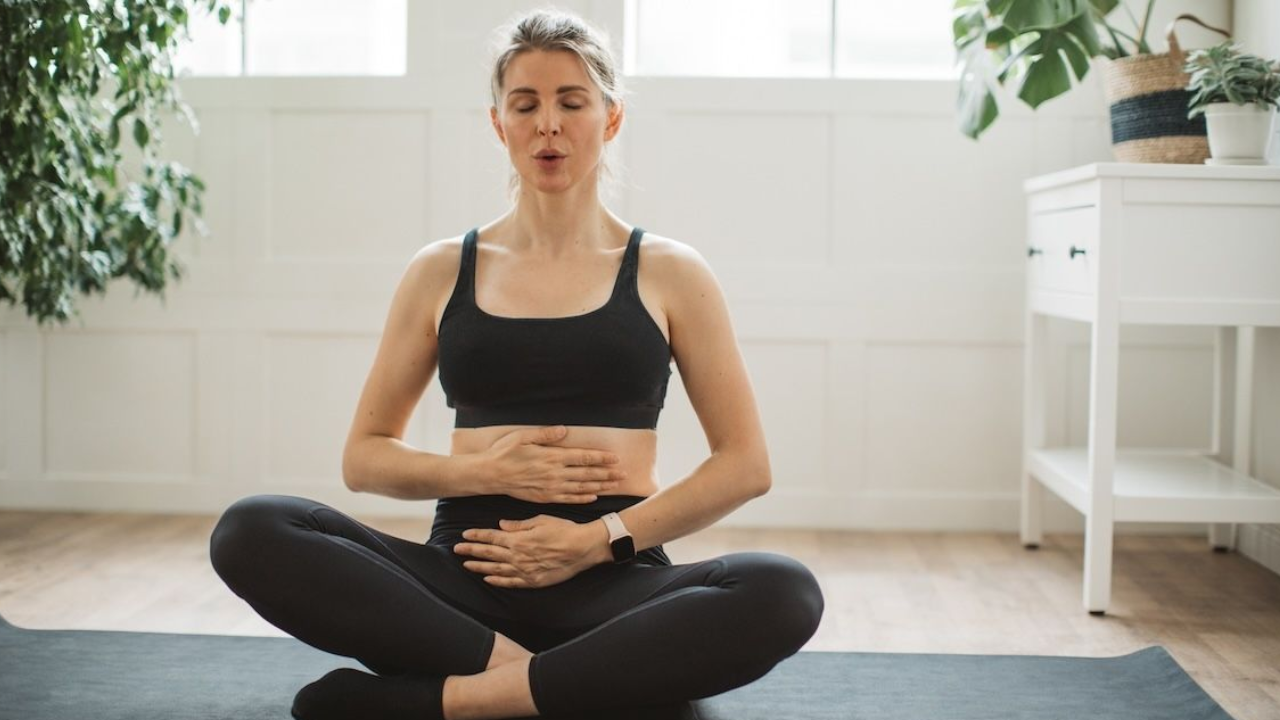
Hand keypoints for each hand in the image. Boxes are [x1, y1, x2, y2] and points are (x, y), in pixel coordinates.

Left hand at [453, 515, 605, 588]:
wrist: (583, 548)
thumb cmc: (564, 530)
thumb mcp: (540, 520)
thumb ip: (518, 525)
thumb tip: (501, 525)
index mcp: (518, 539)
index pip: (491, 537)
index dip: (477, 535)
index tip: (464, 534)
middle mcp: (518, 556)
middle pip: (489, 553)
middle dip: (471, 550)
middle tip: (457, 549)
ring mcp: (525, 570)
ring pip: (496, 569)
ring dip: (479, 567)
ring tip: (466, 565)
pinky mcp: (533, 581)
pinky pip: (511, 582)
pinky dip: (497, 581)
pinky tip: (488, 579)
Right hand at [480, 425, 626, 503]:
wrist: (489, 475)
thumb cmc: (504, 452)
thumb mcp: (523, 436)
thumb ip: (546, 434)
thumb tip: (565, 430)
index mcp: (552, 457)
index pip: (583, 457)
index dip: (601, 458)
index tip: (615, 458)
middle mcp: (555, 473)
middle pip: (587, 473)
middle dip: (607, 473)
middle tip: (624, 474)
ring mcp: (550, 487)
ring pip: (581, 487)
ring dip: (600, 486)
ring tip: (615, 485)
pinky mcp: (544, 497)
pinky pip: (568, 499)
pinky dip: (582, 498)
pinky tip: (593, 496)